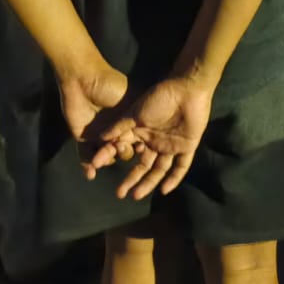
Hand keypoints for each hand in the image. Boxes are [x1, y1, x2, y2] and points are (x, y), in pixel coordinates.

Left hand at [57, 64, 131, 178]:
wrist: (83, 81)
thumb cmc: (112, 86)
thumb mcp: (132, 100)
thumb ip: (138, 119)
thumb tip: (149, 139)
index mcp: (130, 121)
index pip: (138, 140)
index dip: (139, 146)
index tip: (140, 149)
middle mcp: (116, 131)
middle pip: (122, 150)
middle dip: (121, 152)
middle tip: (118, 147)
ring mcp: (99, 136)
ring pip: (105, 156)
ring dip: (105, 160)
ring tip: (102, 159)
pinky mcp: (83, 138)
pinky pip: (86, 156)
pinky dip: (87, 166)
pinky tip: (90, 174)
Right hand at [103, 76, 213, 199]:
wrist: (186, 88)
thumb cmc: (159, 97)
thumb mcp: (135, 113)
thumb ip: (119, 127)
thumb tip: (99, 138)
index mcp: (142, 132)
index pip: (125, 149)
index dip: (111, 158)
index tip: (96, 167)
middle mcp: (155, 142)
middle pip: (143, 166)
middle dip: (131, 180)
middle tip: (120, 194)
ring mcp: (171, 145)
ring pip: (159, 169)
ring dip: (148, 183)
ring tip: (136, 195)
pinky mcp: (188, 146)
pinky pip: (181, 166)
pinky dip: (174, 178)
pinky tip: (164, 190)